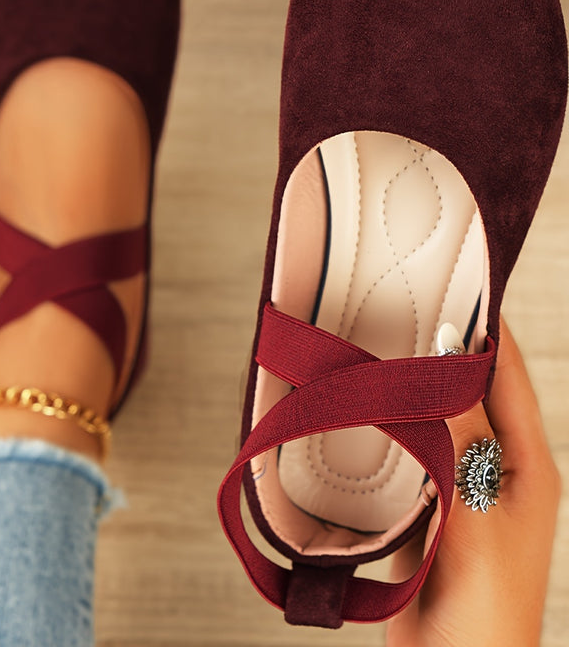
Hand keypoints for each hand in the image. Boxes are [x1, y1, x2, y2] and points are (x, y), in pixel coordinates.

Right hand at [387, 318, 560, 646]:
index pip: (508, 378)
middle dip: (447, 352)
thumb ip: (462, 439)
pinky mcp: (433, 507)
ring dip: (419, 387)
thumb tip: (451, 363)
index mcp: (527, 467)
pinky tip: (372, 409)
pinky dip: (398, 424)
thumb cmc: (486, 613)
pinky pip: (416, 451)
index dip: (487, 330)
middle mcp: (498, 470)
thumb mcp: (477, 517)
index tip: (460, 286)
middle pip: (474, 393)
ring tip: (387, 348)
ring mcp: (464, 488)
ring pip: (441, 420)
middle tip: (411, 310)